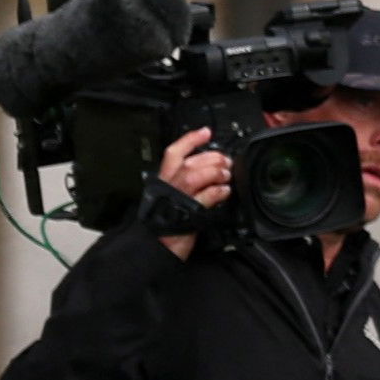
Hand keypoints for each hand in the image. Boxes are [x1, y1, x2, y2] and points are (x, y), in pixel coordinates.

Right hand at [155, 127, 230, 260]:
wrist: (153, 247)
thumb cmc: (164, 224)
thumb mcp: (171, 197)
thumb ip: (185, 184)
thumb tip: (208, 171)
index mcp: (163, 181)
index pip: (173, 153)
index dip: (190, 140)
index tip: (206, 132)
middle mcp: (167, 186)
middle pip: (189, 162)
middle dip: (211, 158)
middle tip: (225, 161)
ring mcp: (176, 199)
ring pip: (195, 175)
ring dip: (215, 173)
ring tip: (225, 176)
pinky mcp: (187, 213)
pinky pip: (205, 197)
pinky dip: (218, 192)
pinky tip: (224, 192)